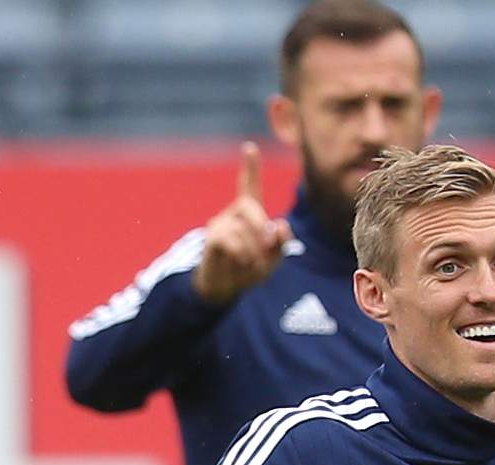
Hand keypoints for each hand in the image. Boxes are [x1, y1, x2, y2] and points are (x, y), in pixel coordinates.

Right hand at [192, 142, 294, 306]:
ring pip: (242, 228)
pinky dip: (242, 255)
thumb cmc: (249, 270)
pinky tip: (240, 263)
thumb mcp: (273, 259)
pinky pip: (231, 240)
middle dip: (261, 227)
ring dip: (253, 250)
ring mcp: (220, 224)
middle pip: (249, 206)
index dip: (250, 168)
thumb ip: (281, 243)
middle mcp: (233, 214)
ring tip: (250, 264)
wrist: (225, 288)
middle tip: (267, 245)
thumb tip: (279, 225)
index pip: (249, 186)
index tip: (249, 147)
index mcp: (249, 215)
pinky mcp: (212, 238)